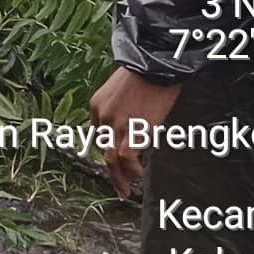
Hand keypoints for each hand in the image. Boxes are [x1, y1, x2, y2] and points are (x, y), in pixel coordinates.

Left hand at [88, 66, 181, 196]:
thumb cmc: (146, 73)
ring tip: (126, 189)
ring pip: (111, 158)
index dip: (108, 147)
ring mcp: (116, 125)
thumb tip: (132, 123)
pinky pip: (126, 158)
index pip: (99, 133)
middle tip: (119, 184)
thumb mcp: (124, 89)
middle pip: (102, 148)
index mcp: (97, 104)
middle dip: (110, 168)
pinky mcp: (132, 130)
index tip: (116, 159)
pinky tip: (139, 176)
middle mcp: (102, 116)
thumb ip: (121, 108)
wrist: (156, 64)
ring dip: (118, 177)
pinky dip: (132, 170)